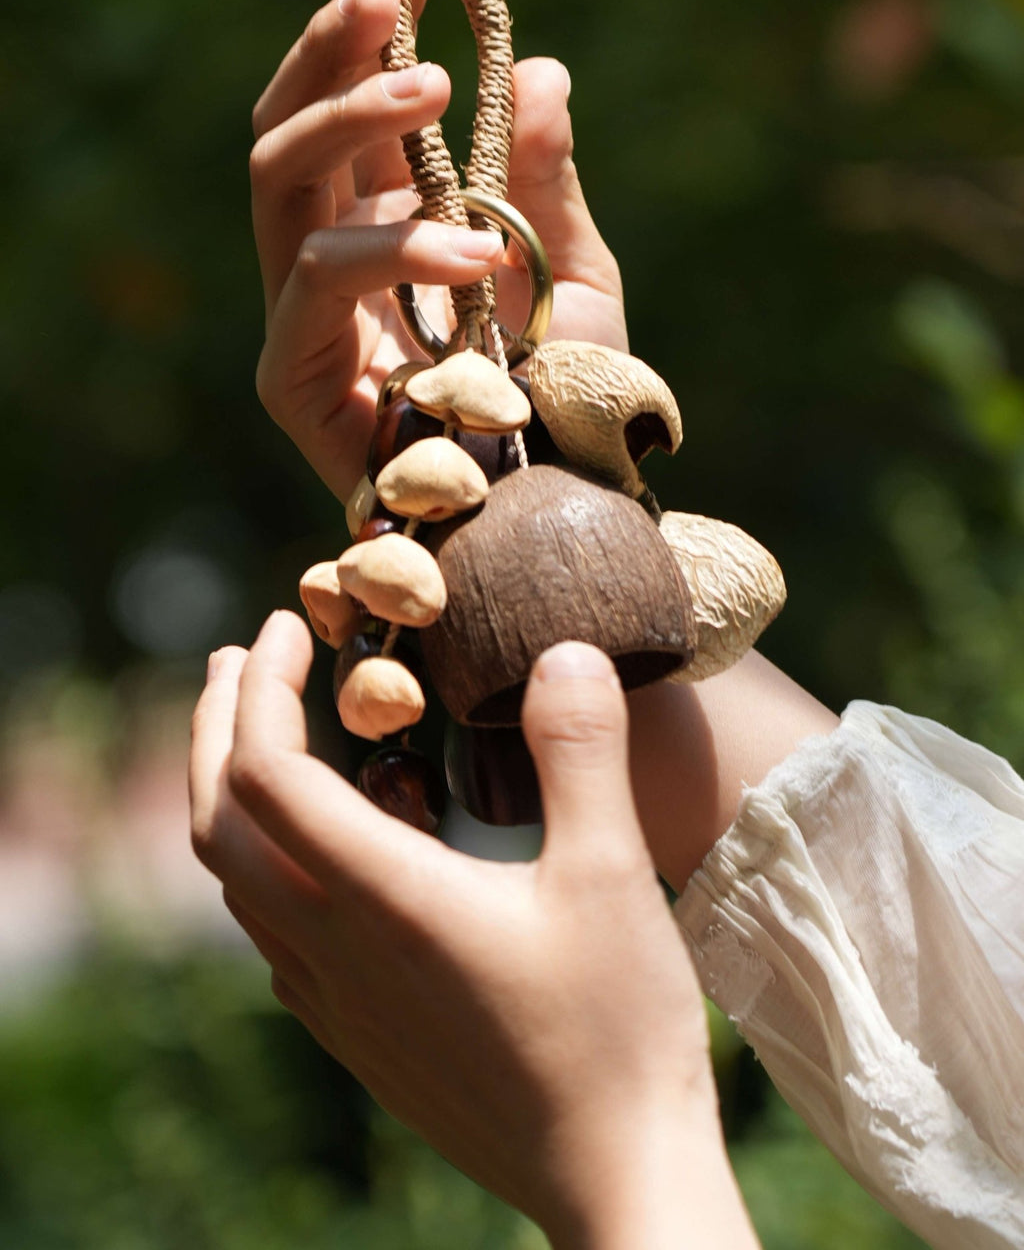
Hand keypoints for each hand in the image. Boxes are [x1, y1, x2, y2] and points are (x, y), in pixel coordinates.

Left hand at [189, 614, 758, 1248]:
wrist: (610, 1176)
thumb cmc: (615, 1028)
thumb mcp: (611, 873)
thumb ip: (580, 752)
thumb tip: (565, 650)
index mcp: (383, 901)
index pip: (266, 776)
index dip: (263, 689)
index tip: (290, 625)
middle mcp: (335, 953)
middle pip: (218, 827)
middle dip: (216, 729)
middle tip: (239, 659)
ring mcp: (337, 1003)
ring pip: (239, 885)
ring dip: (235, 795)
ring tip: (270, 734)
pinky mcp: (358, 1037)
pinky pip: (276, 933)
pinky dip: (270, 862)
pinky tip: (325, 850)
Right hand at [249, 0, 625, 503]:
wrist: (563, 505)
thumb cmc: (567, 398)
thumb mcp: (574, 276)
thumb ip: (544, 181)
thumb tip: (540, 70)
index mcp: (379, 236)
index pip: (329, 131)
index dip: (340, 54)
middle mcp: (327, 274)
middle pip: (281, 145)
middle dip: (327, 67)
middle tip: (391, 17)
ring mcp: (303, 326)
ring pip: (280, 194)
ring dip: (350, 125)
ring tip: (438, 95)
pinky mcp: (295, 383)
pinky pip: (313, 282)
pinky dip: (389, 248)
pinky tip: (470, 251)